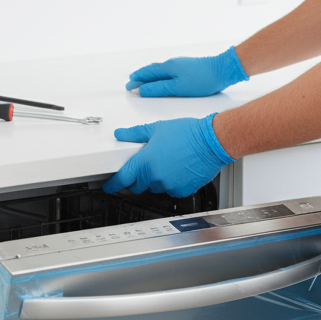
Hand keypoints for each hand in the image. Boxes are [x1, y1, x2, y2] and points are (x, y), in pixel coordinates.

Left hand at [103, 115, 233, 197]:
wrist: (210, 143)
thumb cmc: (188, 134)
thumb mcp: (157, 128)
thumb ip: (135, 134)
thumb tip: (121, 134)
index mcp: (145, 162)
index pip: (123, 178)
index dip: (113, 184)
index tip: (109, 186)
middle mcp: (156, 177)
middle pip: (138, 186)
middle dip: (137, 179)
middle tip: (144, 167)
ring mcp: (169, 186)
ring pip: (155, 188)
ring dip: (156, 180)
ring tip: (167, 163)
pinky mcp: (181, 190)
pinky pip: (171, 190)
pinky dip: (171, 183)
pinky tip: (178, 170)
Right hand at [126, 47, 248, 97]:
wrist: (221, 70)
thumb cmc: (203, 80)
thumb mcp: (178, 88)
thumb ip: (159, 89)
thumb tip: (143, 90)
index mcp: (168, 67)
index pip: (147, 74)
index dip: (136, 80)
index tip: (128, 86)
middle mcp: (172, 63)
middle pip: (151, 70)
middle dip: (140, 76)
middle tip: (131, 81)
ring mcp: (179, 64)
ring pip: (159, 69)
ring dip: (148, 74)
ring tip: (142, 78)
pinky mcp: (187, 67)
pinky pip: (167, 70)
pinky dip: (159, 74)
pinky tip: (162, 77)